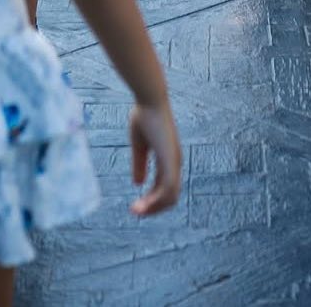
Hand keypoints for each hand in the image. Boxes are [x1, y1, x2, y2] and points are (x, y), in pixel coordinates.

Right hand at [128, 101, 182, 215]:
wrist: (150, 100)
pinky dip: (156, 201)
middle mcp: (175, 162)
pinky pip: (168, 188)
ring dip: (153, 208)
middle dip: (153, 207)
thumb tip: (138, 183)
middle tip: (135, 212)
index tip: (136, 205)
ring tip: (135, 210)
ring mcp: (174, 161)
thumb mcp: (139, 145)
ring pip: (170, 197)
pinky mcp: (170, 159)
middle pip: (170, 196)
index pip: (166, 188)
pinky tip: (142, 204)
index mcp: (169, 158)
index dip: (152, 200)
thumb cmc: (144, 116)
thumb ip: (139, 164)